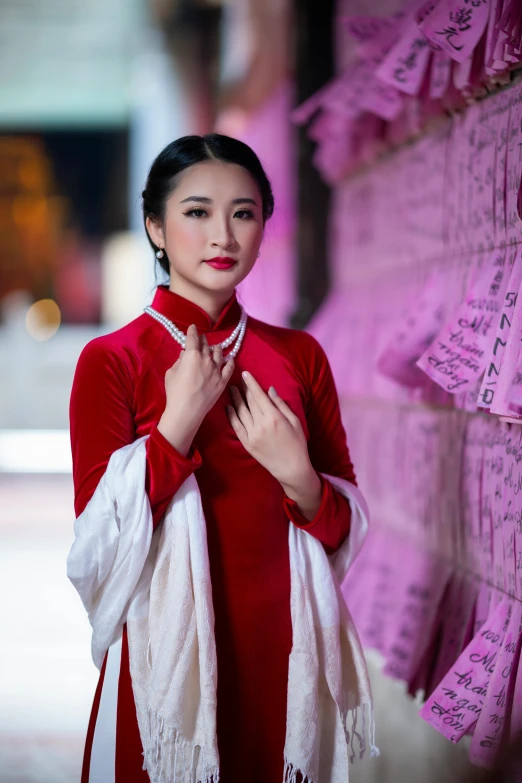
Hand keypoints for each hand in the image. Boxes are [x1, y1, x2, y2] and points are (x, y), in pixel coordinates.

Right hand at [158, 324, 234, 454]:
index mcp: (192, 355)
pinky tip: (230, 359)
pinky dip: (230, 361)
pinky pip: (229, 368)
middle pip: (206, 345)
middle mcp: (206, 359)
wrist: (186, 410)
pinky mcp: (223, 381)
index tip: (192, 328)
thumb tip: (184, 354)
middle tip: (201, 338)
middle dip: (203, 340)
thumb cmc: (175, 392)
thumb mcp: (171, 373)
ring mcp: (216, 370)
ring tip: (215, 346)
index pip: (192, 338)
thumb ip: (179, 361)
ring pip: (219, 354)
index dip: (192, 331)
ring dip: (216, 348)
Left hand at [226, 371, 313, 488]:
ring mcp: (252, 435)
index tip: (245, 374)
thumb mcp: (294, 421)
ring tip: (231, 390)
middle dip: (243, 390)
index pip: (259, 396)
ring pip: (241, 412)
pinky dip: (231, 416)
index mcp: (274, 417)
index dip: (251, 384)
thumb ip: (281, 405)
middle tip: (237, 380)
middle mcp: (261, 425)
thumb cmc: (297, 443)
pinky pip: (236, 427)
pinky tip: (228, 407)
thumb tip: (270, 390)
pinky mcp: (247, 444)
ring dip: (235, 399)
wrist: (291, 468)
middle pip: (249, 403)